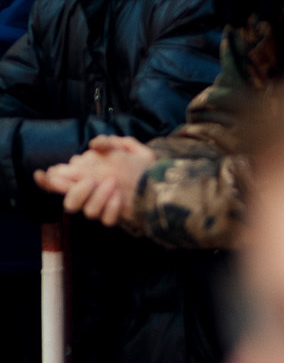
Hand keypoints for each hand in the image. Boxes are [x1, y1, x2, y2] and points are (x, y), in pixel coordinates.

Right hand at [34, 136, 154, 224]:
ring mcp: (103, 207)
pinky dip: (112, 207)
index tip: (42, 174)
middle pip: (70, 202)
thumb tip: (93, 144)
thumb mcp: (128, 148)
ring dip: (98, 197)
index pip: (61, 182)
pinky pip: (107, 219)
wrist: (162, 182)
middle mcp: (91, 195)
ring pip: (88, 212)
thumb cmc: (140, 165)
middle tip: (91, 180)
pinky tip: (120, 197)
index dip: (48, 180)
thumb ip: (109, 143)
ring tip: (113, 184)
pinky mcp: (115, 217)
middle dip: (76, 191)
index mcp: (87, 178)